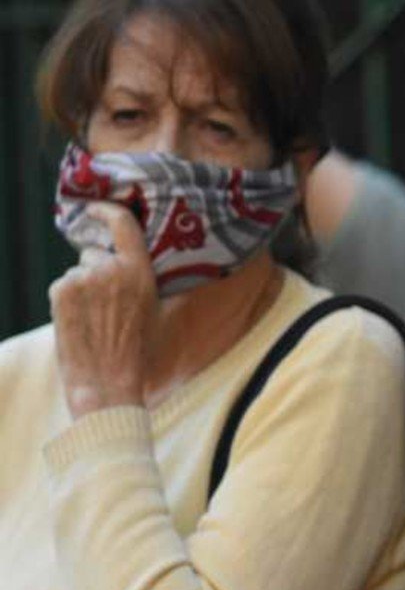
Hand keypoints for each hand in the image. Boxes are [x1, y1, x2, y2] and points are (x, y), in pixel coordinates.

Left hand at [49, 202, 157, 417]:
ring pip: (78, 271)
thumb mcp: (157, 314)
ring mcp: (84, 277)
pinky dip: (68, 298)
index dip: (105, 210)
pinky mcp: (61, 289)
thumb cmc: (137, 353)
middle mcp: (112, 268)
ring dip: (82, 287)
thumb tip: (143, 267)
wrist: (108, 380)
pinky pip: (63, 283)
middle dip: (97, 270)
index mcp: (141, 272)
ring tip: (94, 319)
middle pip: (96, 253)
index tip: (94, 209)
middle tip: (104, 304)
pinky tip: (80, 321)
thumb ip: (148, 284)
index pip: (122, 223)